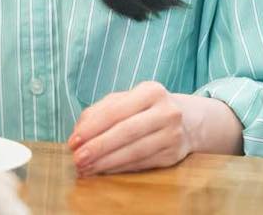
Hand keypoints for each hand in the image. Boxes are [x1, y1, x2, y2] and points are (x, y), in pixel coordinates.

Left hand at [67, 82, 194, 175]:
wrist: (188, 121)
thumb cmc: (147, 108)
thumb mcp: (127, 100)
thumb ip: (100, 111)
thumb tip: (78, 133)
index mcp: (151, 91)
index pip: (116, 111)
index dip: (92, 128)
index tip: (73, 141)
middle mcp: (166, 112)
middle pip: (126, 132)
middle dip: (98, 147)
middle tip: (78, 159)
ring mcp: (173, 135)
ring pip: (134, 152)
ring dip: (106, 163)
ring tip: (87, 168)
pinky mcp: (173, 156)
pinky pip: (141, 164)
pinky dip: (120, 168)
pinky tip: (104, 171)